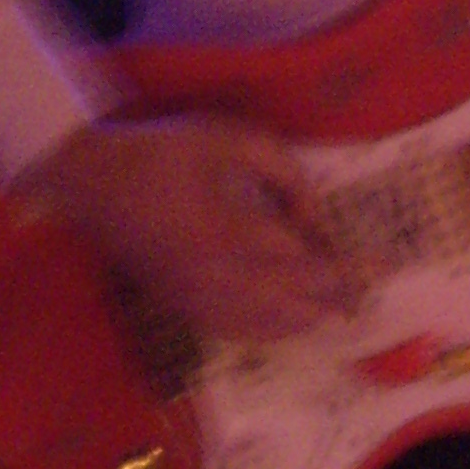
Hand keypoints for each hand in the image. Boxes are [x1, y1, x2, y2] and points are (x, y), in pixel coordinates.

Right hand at [12, 114, 351, 344]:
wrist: (88, 181)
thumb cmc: (161, 151)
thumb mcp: (226, 137)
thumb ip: (281, 169)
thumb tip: (315, 210)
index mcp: (227, 232)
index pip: (303, 260)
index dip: (345, 267)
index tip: (380, 268)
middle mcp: (214, 276)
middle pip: (290, 299)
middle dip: (333, 299)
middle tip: (367, 296)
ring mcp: (194, 297)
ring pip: (265, 323)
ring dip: (306, 320)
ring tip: (338, 313)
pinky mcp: (179, 305)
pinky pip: (234, 329)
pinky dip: (269, 331)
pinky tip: (288, 325)